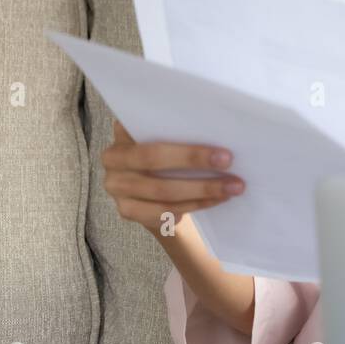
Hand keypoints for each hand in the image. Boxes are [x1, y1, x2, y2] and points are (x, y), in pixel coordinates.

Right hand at [100, 119, 243, 236]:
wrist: (153, 183)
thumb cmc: (167, 152)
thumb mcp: (169, 136)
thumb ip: (182, 132)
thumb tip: (220, 133)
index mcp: (123, 130)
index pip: (155, 135)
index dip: (189, 149)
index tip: (225, 155)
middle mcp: (113, 157)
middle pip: (156, 161)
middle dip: (197, 167)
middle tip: (231, 173)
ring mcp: (116, 186)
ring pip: (162, 193)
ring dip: (201, 192)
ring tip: (230, 190)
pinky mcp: (125, 209)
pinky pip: (160, 213)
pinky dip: (189, 208)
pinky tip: (211, 202)